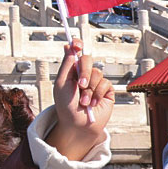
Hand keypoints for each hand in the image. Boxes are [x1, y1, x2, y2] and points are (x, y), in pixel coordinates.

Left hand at [48, 39, 113, 159]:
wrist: (78, 124)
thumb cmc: (66, 106)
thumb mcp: (62, 83)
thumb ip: (67, 65)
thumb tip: (69, 47)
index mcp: (71, 71)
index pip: (76, 53)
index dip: (77, 45)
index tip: (76, 44)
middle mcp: (84, 74)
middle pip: (88, 60)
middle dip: (85, 72)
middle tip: (80, 85)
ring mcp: (96, 82)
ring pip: (98, 73)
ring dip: (89, 89)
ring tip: (83, 101)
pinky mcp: (106, 91)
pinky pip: (105, 84)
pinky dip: (97, 94)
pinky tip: (93, 103)